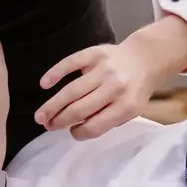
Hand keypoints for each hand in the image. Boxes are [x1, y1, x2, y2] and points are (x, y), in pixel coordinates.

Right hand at [39, 16, 186, 138]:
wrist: (145, 58)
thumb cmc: (135, 88)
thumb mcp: (130, 109)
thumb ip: (107, 119)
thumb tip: (76, 127)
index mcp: (127, 106)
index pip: (95, 126)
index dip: (79, 133)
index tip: (71, 133)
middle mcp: (115, 87)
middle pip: (80, 109)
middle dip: (60, 120)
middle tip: (46, 126)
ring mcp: (104, 69)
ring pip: (72, 90)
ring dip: (53, 105)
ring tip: (40, 116)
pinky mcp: (94, 53)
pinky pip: (70, 63)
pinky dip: (55, 73)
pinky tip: (44, 84)